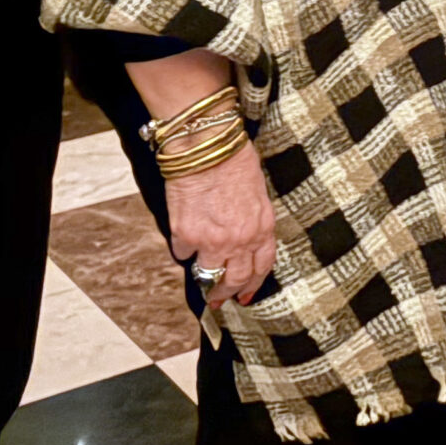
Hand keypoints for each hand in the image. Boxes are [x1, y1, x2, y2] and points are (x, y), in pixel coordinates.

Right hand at [165, 141, 277, 307]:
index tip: (245, 295)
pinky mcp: (186, 236)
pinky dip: (183, 248)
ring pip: (208, 275)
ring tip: (200, 281)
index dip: (253, 284)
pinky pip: (182, 253)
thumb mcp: (257, 193)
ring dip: (204, 280)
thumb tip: (243, 238)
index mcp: (263, 227)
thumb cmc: (233, 159)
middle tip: (218, 299)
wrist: (206, 145)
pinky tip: (183, 238)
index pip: (262, 266)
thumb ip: (253, 220)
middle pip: (236, 279)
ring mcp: (212, 241)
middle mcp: (241, 240)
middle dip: (227, 292)